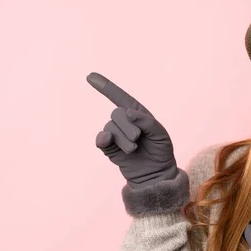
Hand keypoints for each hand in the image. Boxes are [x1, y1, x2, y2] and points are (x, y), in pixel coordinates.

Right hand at [87, 72, 176, 186]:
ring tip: (134, 149)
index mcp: (138, 114)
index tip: (90, 76)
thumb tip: (127, 112)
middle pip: (117, 114)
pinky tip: (107, 140)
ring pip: (111, 128)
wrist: (156, 174)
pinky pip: (101, 140)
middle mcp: (124, 122)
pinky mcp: (109, 149)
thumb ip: (146, 121)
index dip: (106, 87)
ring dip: (124, 139)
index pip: (121, 98)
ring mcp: (116, 135)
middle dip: (129, 126)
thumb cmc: (161, 151)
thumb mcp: (160, 134)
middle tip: (138, 138)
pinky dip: (103, 139)